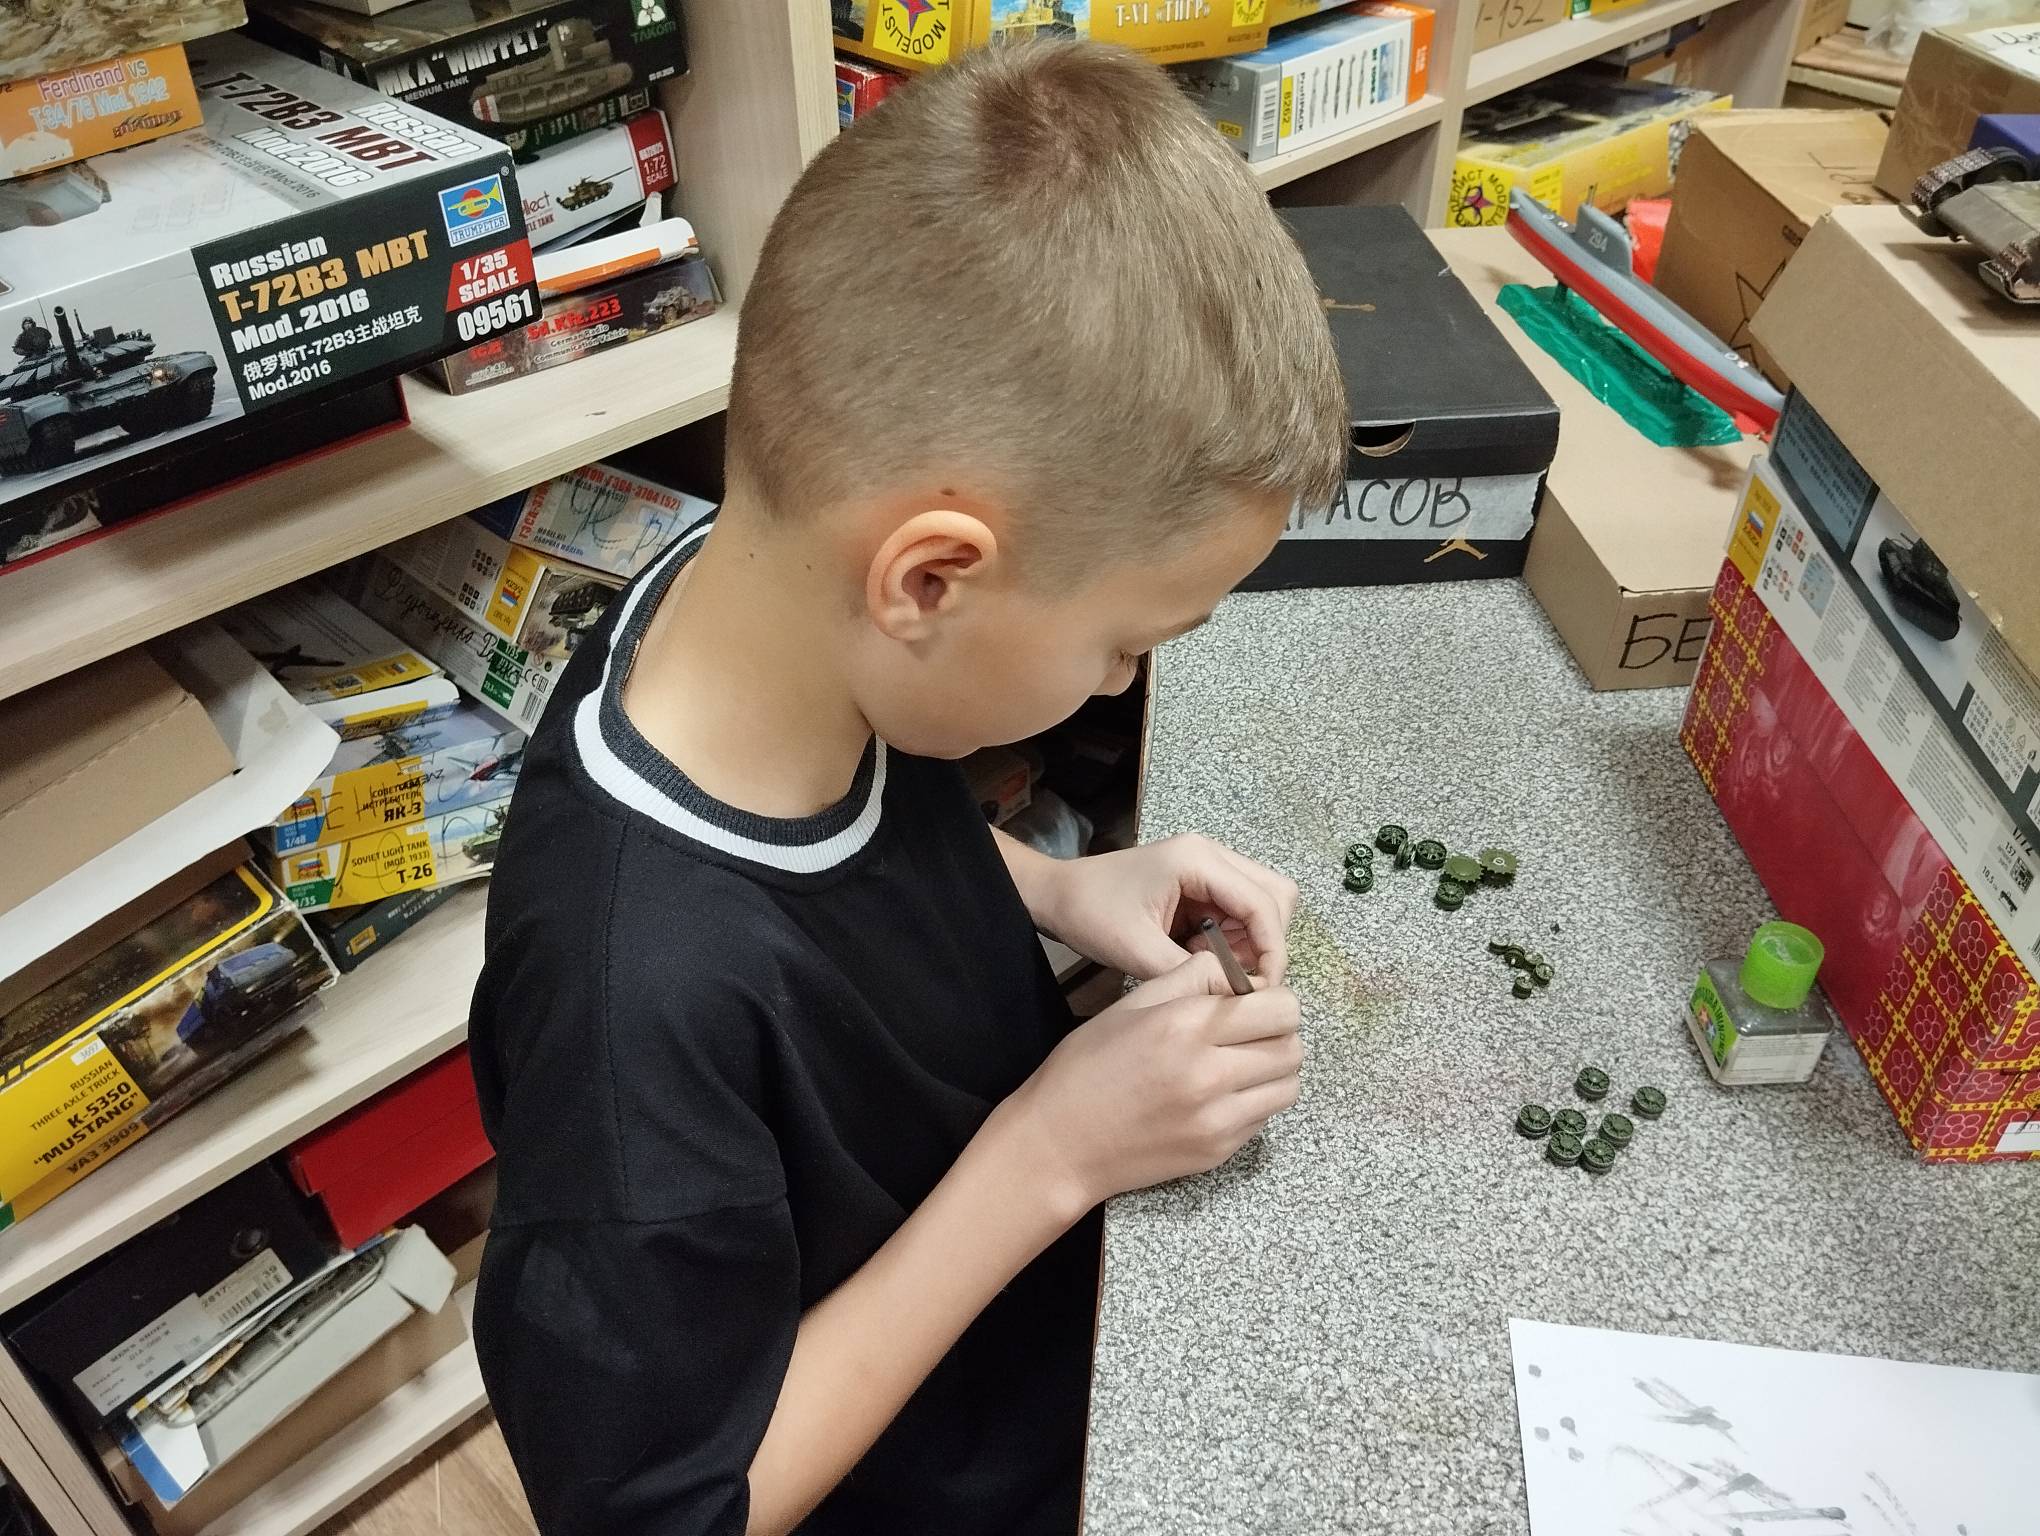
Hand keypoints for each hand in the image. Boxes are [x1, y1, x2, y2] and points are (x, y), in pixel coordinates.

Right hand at [1000, 950, 1302, 1211]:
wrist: (1060, 1145)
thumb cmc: (1086, 1067)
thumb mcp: (1131, 1005)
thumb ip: (1192, 978)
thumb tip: (1239, 974)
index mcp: (1186, 1026)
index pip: (1280, 1007)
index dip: (1272, 999)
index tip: (1250, 1002)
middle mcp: (1209, 1073)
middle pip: (1292, 1045)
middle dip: (1277, 1033)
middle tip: (1248, 1032)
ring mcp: (1218, 1118)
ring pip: (1288, 1084)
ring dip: (1273, 1069)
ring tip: (1239, 1063)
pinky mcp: (1218, 1151)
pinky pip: (1265, 1117)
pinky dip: (1254, 1100)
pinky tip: (1220, 1094)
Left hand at [1038, 833, 1298, 983]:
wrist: (1057, 894)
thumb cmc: (1090, 914)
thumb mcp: (1137, 950)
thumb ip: (1192, 972)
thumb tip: (1236, 995)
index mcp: (1198, 860)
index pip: (1263, 903)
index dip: (1272, 950)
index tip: (1264, 990)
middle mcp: (1211, 855)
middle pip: (1276, 895)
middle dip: (1268, 942)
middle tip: (1243, 979)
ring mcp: (1208, 867)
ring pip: (1261, 904)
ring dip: (1250, 942)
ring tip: (1215, 968)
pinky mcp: (1201, 883)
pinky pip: (1238, 911)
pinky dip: (1233, 939)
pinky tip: (1202, 957)